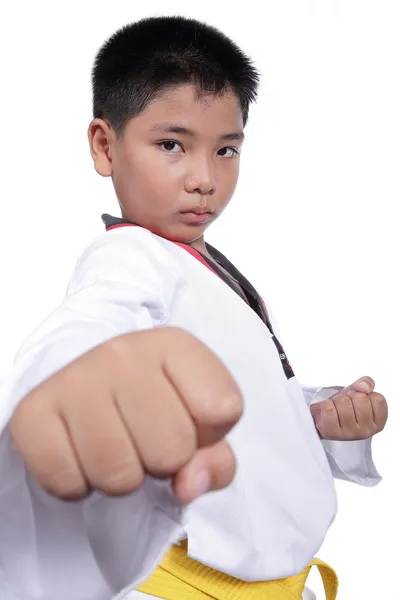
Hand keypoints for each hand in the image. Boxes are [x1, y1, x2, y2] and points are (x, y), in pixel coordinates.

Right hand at [10, 327, 242, 504]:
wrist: (86, 379)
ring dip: (122, 478)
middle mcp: (122, 352)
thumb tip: (187, 485)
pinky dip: (78, 484)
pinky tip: (81, 453)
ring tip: (116, 446)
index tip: (186, 416)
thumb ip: (216, 459)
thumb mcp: (199, 419)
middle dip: (164, 460)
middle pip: (171, 449)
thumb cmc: (151, 402)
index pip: (222, 410)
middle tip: (145, 438)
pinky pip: (67, 483)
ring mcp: (74, 379)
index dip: (209, 433)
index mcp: (173, 344)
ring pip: (119, 476)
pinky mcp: (32, 412)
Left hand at [310, 376, 387, 440]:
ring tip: (336, 408)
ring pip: (343, 402)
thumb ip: (366, 384)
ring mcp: (350, 434)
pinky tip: (329, 412)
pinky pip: (328, 409)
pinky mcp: (333, 433)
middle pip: (360, 398)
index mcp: (377, 423)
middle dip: (350, 395)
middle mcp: (366, 432)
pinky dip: (326, 405)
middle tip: (345, 404)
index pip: (377, 399)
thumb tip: (364, 386)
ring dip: (336, 400)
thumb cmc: (344, 405)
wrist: (324, 417)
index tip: (358, 400)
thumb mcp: (358, 392)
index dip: (364, 393)